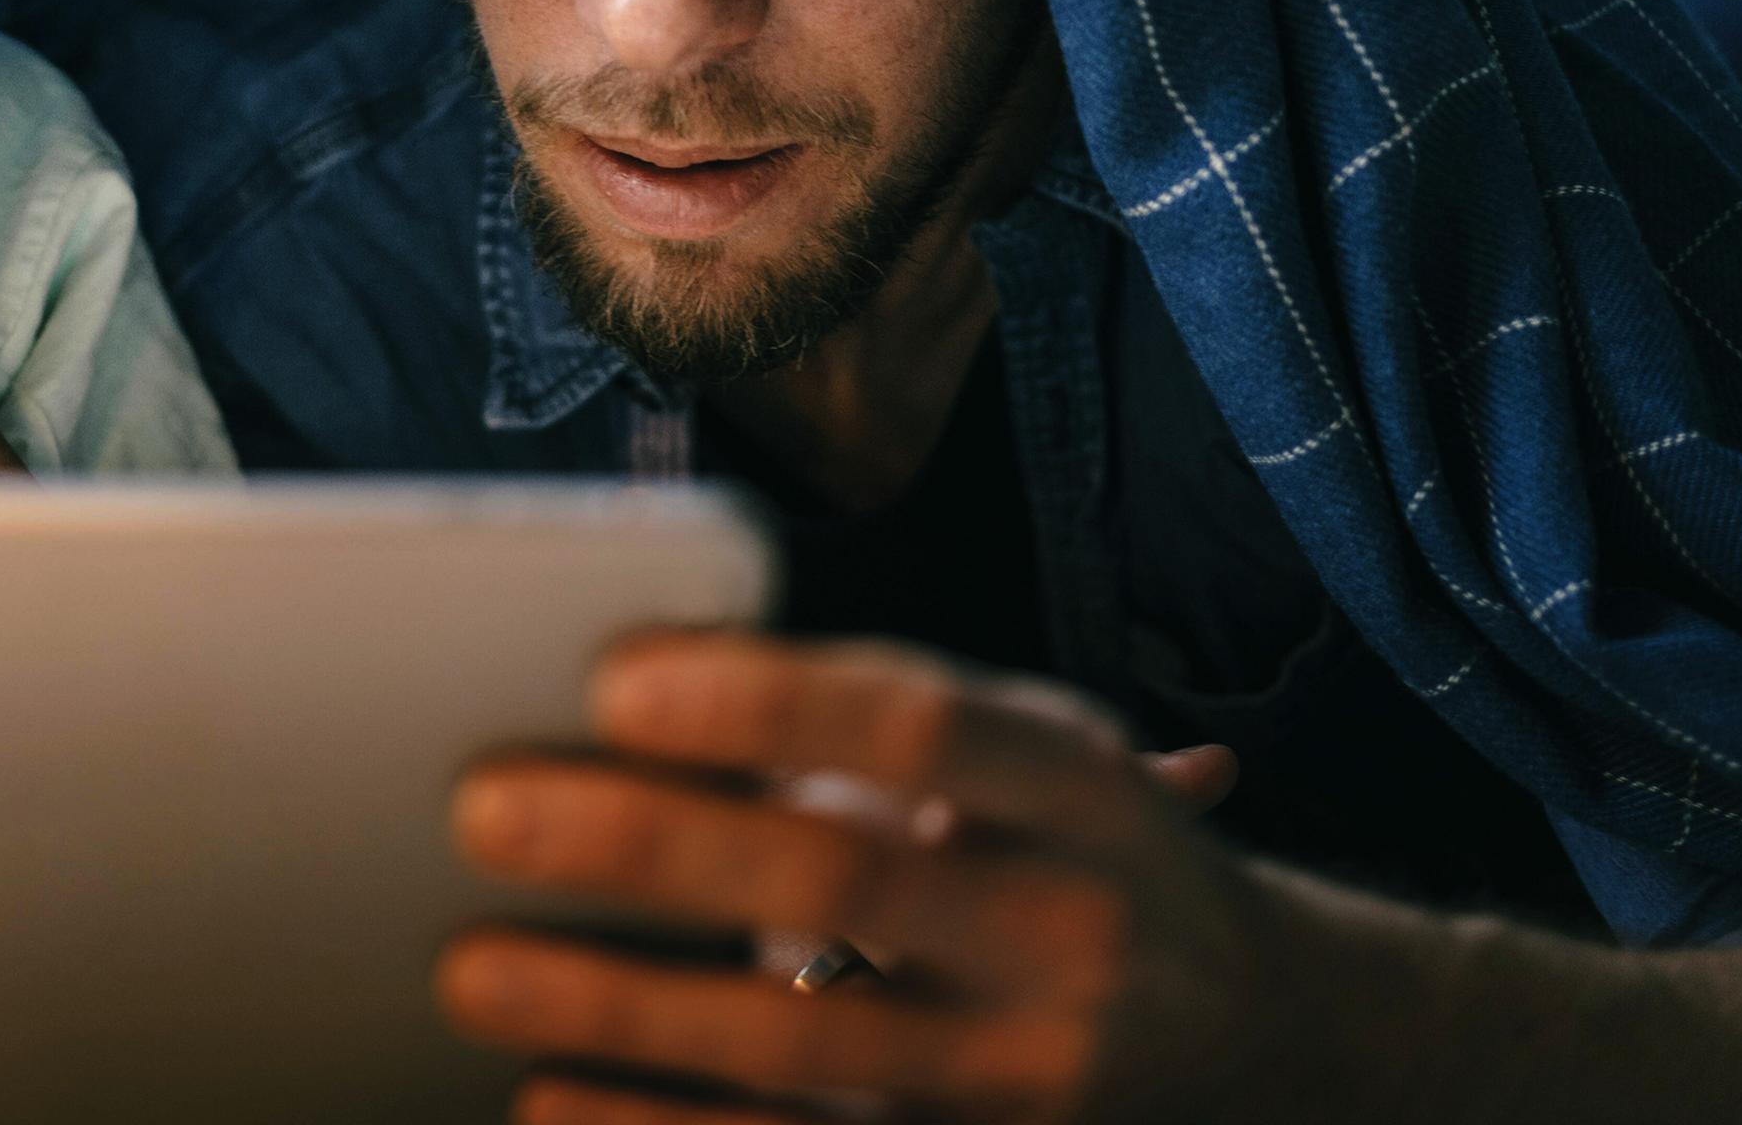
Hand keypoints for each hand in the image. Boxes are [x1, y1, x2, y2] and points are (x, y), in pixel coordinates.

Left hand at [440, 634, 1299, 1123]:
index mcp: (1080, 788)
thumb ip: (875, 720)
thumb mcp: (1031, 753)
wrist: (1264, 1029)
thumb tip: (661, 661)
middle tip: (488, 810)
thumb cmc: (1081, 848)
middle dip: (653, 846)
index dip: (766, 702)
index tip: (613, 678)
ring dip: (628, 1013)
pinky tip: (549, 1104)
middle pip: (847, 879)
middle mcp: (1072, 929)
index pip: (920, 723)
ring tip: (477, 969)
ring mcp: (1034, 1075)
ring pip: (811, 1050)